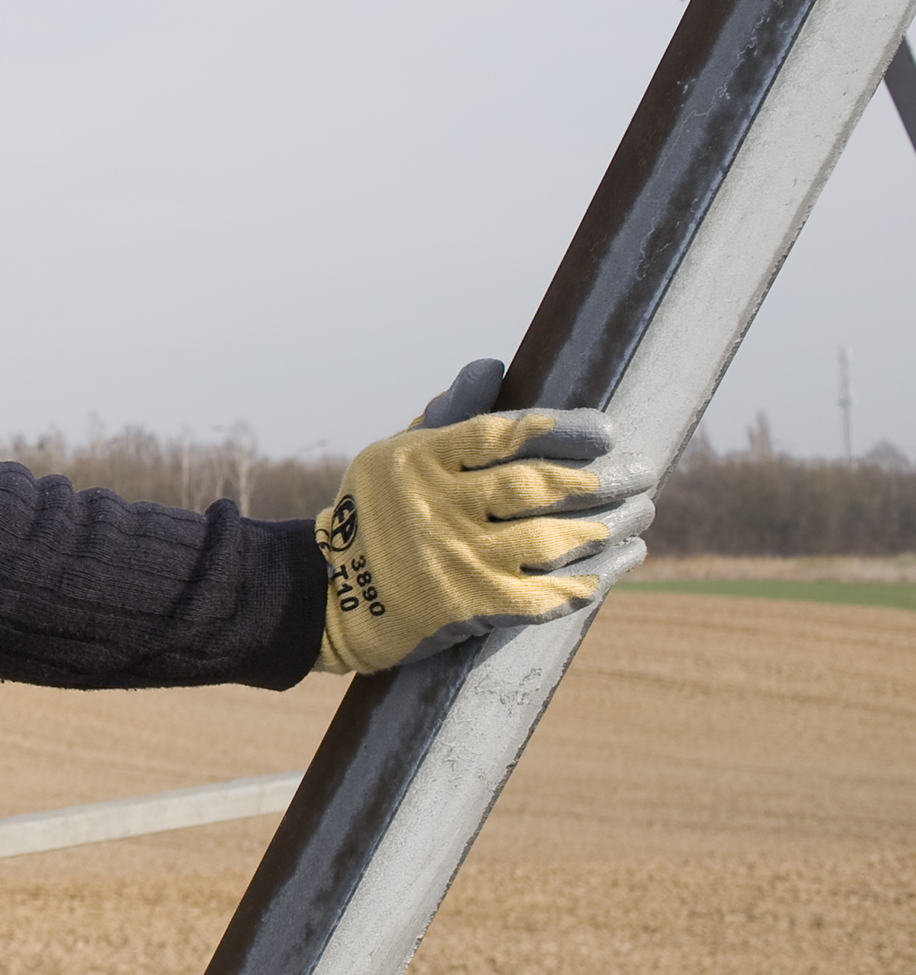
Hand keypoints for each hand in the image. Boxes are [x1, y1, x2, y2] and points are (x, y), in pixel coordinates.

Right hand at [316, 359, 658, 675]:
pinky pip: (554, 590)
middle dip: (604, 477)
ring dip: (612, 523)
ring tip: (643, 510)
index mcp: (419, 462)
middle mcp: (438, 509)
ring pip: (556, 537)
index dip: (564, 430)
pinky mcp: (476, 609)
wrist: (329, 596)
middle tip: (644, 469)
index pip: (504, 435)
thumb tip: (493, 365)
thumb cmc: (377, 515)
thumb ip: (450, 417)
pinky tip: (625, 556)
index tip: (608, 430)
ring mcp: (459, 561)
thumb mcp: (398, 458)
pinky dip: (599, 573)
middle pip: (539, 486)